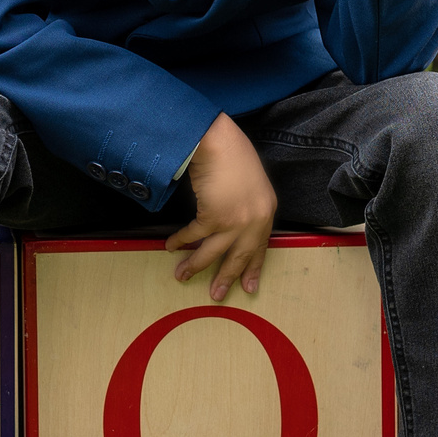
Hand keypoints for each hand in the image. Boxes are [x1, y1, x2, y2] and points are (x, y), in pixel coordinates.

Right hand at [168, 113, 276, 300]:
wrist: (219, 141)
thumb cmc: (233, 152)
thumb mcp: (252, 181)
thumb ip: (247, 204)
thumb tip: (233, 218)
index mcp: (266, 211)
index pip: (261, 246)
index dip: (253, 267)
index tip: (250, 285)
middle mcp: (255, 220)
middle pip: (240, 256)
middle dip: (227, 277)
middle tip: (217, 295)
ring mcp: (235, 221)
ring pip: (213, 252)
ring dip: (195, 266)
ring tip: (182, 277)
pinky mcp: (214, 218)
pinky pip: (194, 236)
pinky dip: (180, 242)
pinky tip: (170, 247)